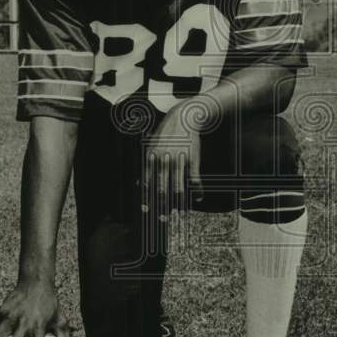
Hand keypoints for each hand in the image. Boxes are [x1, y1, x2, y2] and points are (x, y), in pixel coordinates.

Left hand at [142, 106, 203, 221]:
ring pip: (179, 187)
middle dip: (161, 207)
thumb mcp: (151, 146)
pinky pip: (194, 179)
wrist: (184, 117)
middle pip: (162, 189)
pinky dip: (197, 191)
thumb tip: (138, 184)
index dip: (146, 199)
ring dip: (179, 204)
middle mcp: (164, 161)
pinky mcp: (192, 159)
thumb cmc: (166, 133)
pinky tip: (198, 198)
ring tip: (180, 215)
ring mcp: (179, 160)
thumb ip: (146, 165)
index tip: (146, 212)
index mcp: (151, 158)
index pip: (147, 183)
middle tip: (162, 219)